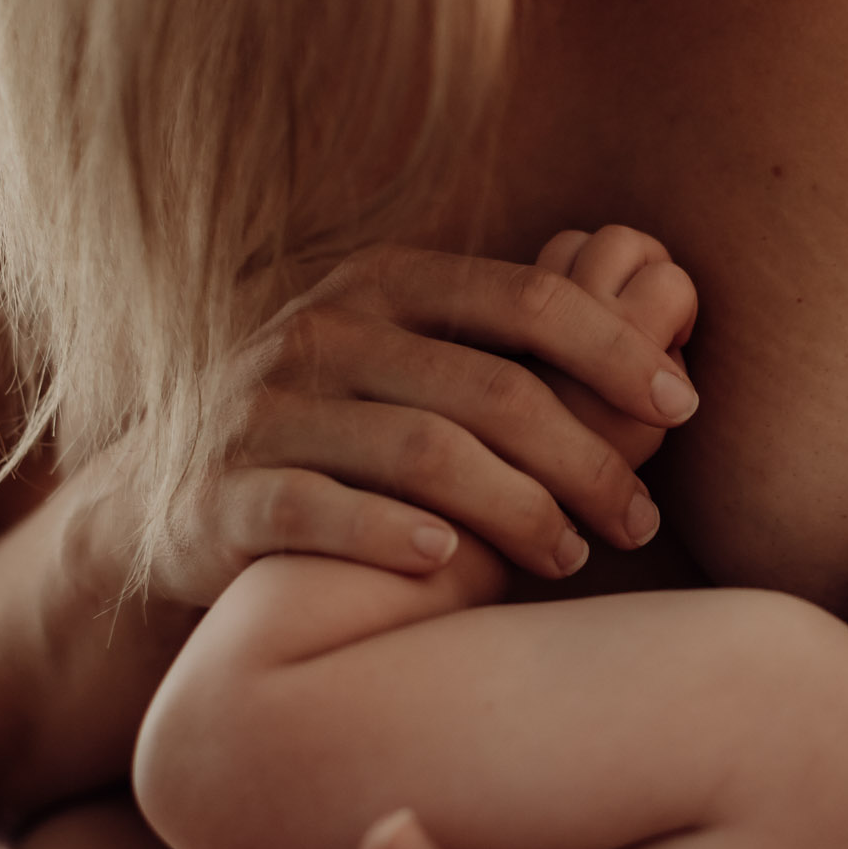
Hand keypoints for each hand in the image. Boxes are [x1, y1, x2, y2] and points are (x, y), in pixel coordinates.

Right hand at [131, 236, 699, 606]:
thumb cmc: (339, 436)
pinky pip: (316, 509)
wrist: (164, 501)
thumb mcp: (409, 363)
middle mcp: (323, 333)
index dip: (616, 349)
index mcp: (385, 285)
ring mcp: (264, 410)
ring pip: (422, 452)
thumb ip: (510, 345)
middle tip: (638, 520)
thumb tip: (672, 307)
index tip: (683, 403)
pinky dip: (387, 534)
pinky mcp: (220, 491)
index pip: (528, 299)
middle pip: (492, 388)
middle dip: (585, 458)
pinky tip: (446, 563)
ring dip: (516, 511)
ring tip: (570, 557)